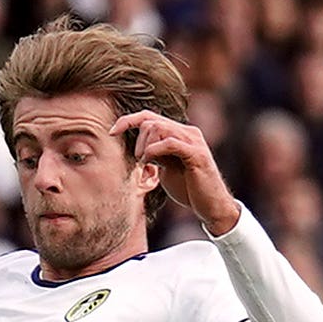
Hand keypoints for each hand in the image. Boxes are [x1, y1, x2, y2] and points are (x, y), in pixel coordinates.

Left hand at [110, 110, 242, 237]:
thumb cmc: (188, 188)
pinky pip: (169, 142)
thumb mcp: (167, 167)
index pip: (150, 116)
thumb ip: (156, 154)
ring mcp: (194, 141)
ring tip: (144, 161)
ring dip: (144, 145)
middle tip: (139, 160)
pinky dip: (153, 150)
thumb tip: (138, 148)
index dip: (128, 120)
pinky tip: (149, 162)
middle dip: (137, 139)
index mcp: (180, 133)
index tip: (111, 132)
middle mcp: (188, 132)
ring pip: (159, 127)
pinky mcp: (196, 154)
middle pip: (151, 120)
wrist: (211, 205)